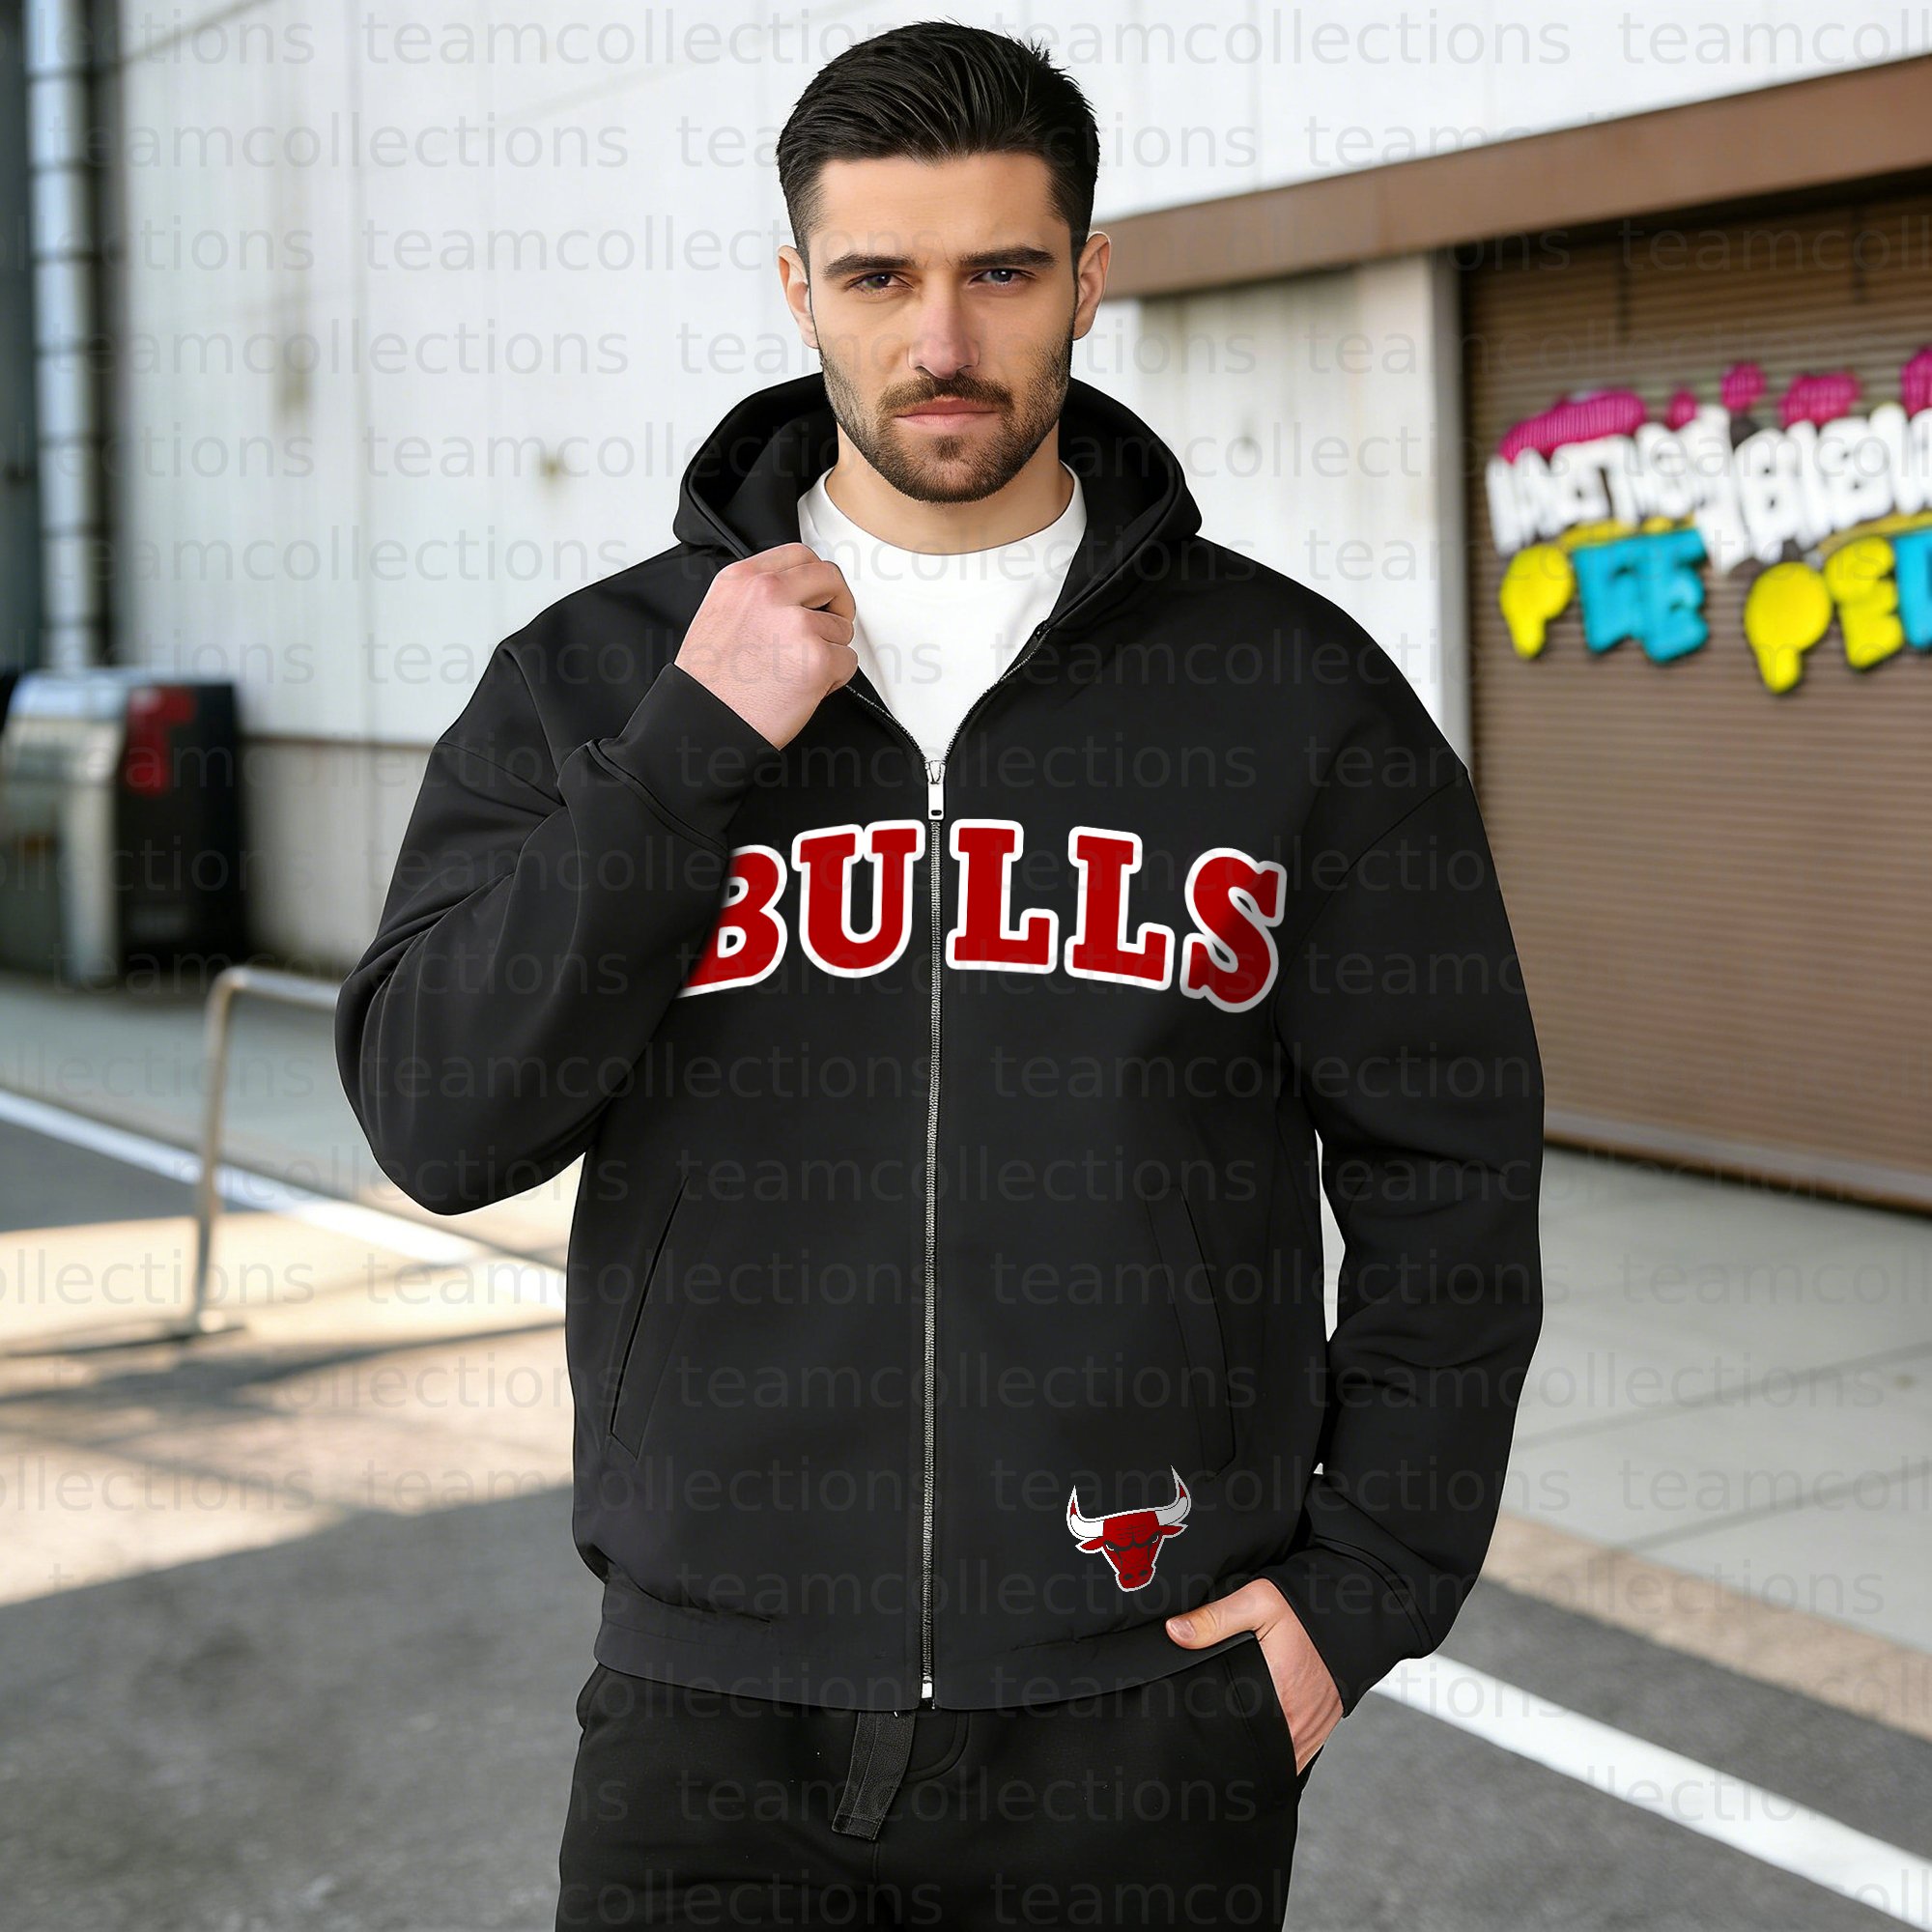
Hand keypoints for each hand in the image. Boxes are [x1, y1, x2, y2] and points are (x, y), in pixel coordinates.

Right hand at [677, 542, 858, 750]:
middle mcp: (770, 593)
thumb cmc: (710, 683)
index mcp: (743, 579)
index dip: (816, 577)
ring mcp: (796, 623)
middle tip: (831, 625)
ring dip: (830, 650)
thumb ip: (756, 596)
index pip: (799, 555)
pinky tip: (805, 688)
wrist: (706, 722)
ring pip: (841, 627)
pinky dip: (834, 679)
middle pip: (830, 578)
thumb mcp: (720, 614)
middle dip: (838, 602)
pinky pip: (848, 660)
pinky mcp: (817, 657)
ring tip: (797, 671)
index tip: (819, 594)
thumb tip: (794, 595)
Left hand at [1165, 1578, 1341, 1774]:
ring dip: (1256, 1755)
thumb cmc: (1306, 1609)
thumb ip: (1215, 1618)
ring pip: (1277, 1759)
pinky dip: (1277, 1752)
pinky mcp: (1321, 1728)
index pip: (1238, 1735)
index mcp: (1278, 1696)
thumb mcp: (1258, 1601)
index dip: (1214, 1739)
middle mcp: (1298, 1723)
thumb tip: (1175, 1633)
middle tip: (1205, 1742)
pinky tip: (1257, 1740)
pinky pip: (1295, 1754)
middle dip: (1232, 1751)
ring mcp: (1312, 1731)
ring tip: (1228, 1743)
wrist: (1355, 1612)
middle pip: (1257, 1753)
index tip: (1193, 1736)